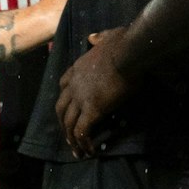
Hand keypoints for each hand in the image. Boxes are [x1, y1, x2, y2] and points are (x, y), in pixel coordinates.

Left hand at [57, 28, 130, 156]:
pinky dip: (83, 142)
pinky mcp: (92, 109)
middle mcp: (74, 84)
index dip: (64, 98)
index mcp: (77, 68)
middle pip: (61, 108)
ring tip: (77, 151)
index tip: (68, 108)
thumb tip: (93, 37)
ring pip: (68, 122)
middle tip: (69, 136)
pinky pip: (82, 130)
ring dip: (71, 138)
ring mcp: (81, 98)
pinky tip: (89, 151)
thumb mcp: (107, 37)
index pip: (63, 85)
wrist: (127, 52)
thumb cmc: (122, 44)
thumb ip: (98, 39)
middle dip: (63, 123)